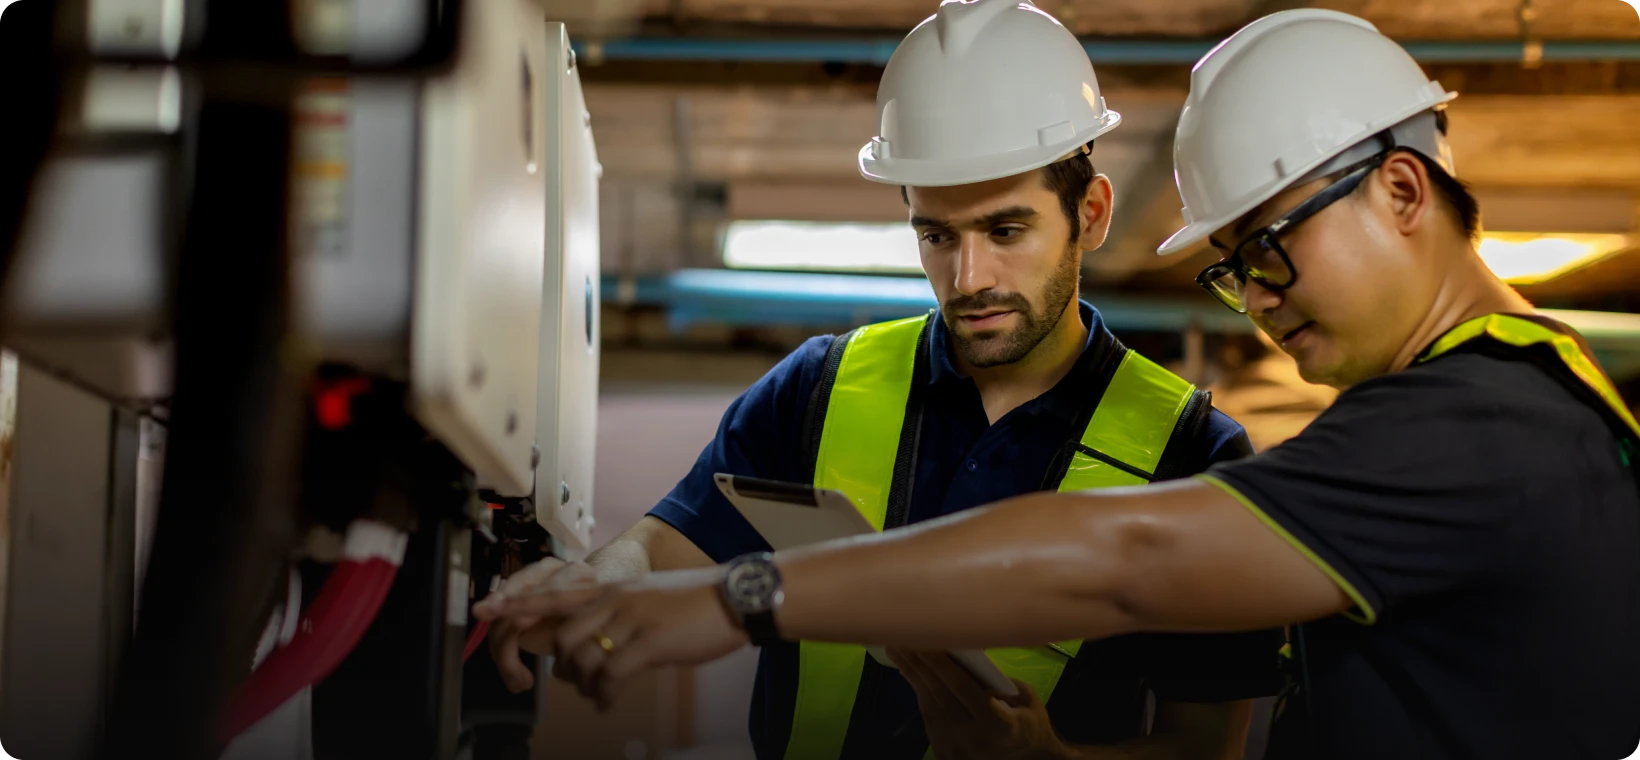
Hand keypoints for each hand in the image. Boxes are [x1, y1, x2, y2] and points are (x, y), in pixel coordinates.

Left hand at [482, 566, 749, 710]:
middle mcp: (616, 599)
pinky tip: (608, 702)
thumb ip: (620, 613)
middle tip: (576, 683)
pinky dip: (603, 694)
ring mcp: (632, 619)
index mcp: (613, 587)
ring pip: (584, 658)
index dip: (518, 603)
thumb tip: (599, 641)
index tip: (485, 610)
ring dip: (583, 684)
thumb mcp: (649, 598)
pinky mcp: (649, 642)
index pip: (555, 593)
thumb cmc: (696, 602)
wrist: (735, 597)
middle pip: (563, 636)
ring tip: (597, 695)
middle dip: (562, 667)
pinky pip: (611, 675)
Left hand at [888, 650, 1065, 759]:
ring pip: (928, 703)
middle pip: (940, 694)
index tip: (927, 642)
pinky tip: (908, 669)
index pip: (965, 690)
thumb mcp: (1027, 699)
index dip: (943, 665)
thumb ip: (999, 679)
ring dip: (912, 673)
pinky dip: (917, 689)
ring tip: (897, 648)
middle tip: (904, 636)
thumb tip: (968, 655)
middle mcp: (973, 738)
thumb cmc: (1029, 724)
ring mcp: (955, 747)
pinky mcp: (943, 750)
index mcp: (999, 725)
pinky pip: (927, 714)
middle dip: (920, 663)